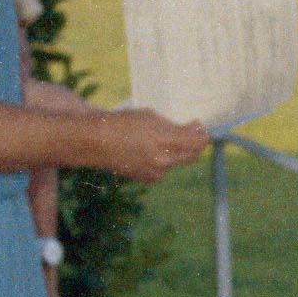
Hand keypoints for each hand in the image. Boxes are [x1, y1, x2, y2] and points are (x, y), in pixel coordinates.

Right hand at [93, 104, 209, 180]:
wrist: (95, 141)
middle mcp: (164, 160)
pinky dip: (161, 160)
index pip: (197, 142)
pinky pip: (163, 169)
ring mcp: (157, 172)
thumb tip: (194, 130)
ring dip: (175, 151)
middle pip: (192, 155)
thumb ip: (174, 126)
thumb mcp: (150, 117)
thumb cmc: (121, 123)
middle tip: (190, 131)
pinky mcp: (148, 179)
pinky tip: (147, 151)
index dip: (202, 134)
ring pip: (176, 161)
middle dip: (194, 144)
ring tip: (157, 139)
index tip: (200, 126)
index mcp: (164, 140)